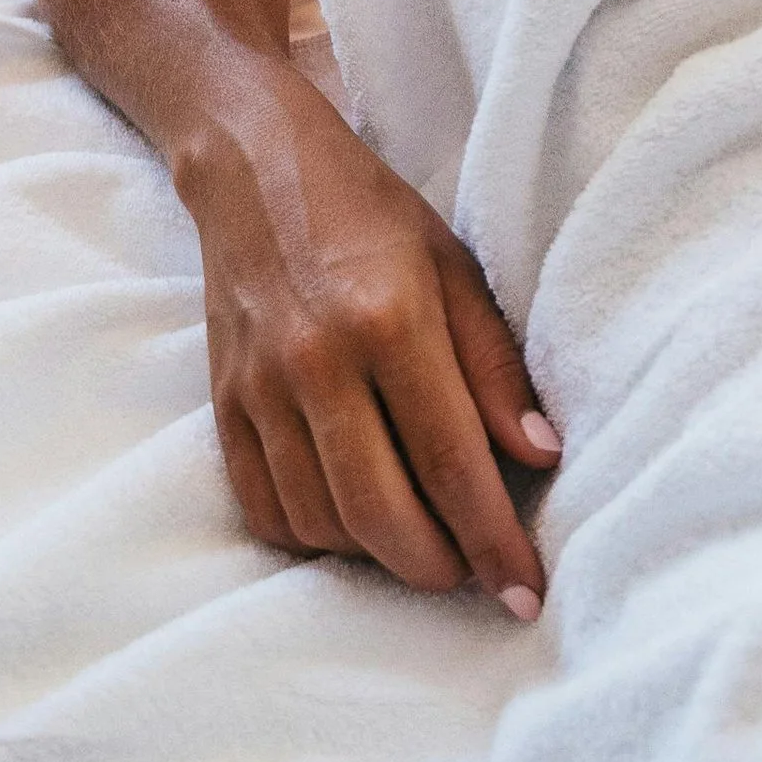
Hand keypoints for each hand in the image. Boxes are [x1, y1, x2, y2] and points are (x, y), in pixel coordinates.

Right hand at [179, 61, 560, 612]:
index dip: (492, 541)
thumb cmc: (370, 213)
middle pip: (380, 513)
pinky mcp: (222, 406)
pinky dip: (314, 538)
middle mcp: (317, 363)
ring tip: (421, 543)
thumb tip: (540, 456)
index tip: (526, 593)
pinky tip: (352, 524)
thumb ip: (494, 365)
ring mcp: (260, 389)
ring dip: (378, 557)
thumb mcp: (454, 265)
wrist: (253, 168)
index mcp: (390, 322)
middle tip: (475, 576)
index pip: (451, 462)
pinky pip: (266, 510)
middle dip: (438, 568)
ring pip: (322, 522)